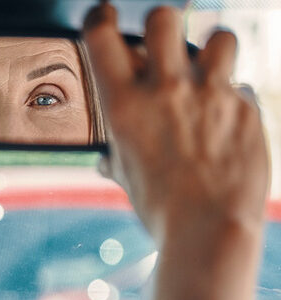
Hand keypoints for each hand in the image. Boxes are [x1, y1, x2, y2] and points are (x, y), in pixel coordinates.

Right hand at [83, 3, 267, 299]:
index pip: (102, 34)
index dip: (101, 17)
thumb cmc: (159, 208)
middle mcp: (166, 89)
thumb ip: (118, 148)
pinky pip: (242, 84)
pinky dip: (234, 96)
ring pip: (219, 36)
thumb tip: (109, 154)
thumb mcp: (123, 173)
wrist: (209, 229)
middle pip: (164, 18)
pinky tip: (226, 119)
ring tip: (208, 70)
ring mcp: (211, 95)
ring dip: (212, 50)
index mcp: (123, 103)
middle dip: (161, 26)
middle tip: (162, 45)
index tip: (105, 17)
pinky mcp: (246, 108)